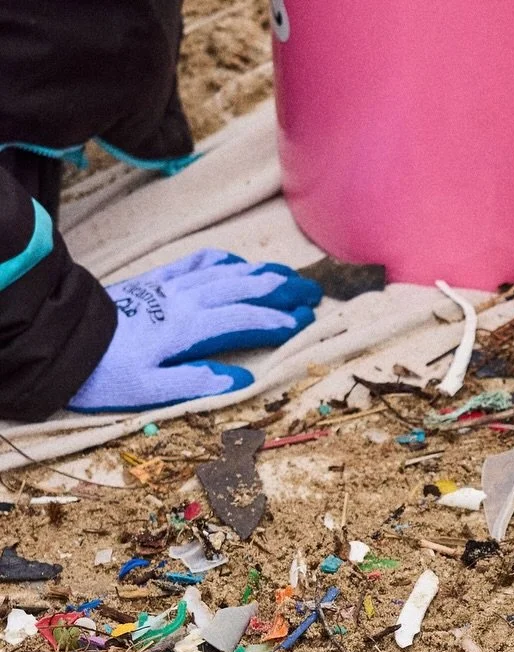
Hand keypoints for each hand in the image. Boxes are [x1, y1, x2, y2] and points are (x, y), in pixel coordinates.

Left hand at [69, 249, 321, 411]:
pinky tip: (238, 262)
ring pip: (225, 272)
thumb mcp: (148, 390)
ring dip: (260, 272)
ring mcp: (170, 287)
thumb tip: (242, 382)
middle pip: (242, 288)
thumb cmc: (105, 372)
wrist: (61, 339)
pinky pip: (195, 263)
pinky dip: (222, 261)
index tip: (305, 322)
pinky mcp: (155, 281)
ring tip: (289, 275)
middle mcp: (184, 301)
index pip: (244, 319)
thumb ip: (196, 383)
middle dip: (281, 290)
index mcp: (187, 328)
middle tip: (313, 293)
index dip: (277, 320)